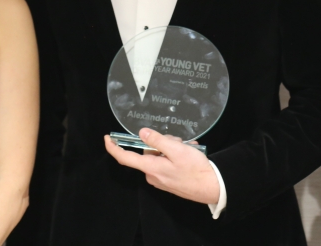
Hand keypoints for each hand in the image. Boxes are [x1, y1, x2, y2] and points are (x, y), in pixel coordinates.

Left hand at [104, 129, 219, 203]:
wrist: (212, 187)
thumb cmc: (195, 169)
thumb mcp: (177, 150)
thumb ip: (157, 140)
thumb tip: (141, 133)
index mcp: (151, 168)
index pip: (125, 158)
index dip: (114, 148)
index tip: (107, 138)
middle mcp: (152, 175)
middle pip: (149, 151)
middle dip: (162, 142)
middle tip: (180, 141)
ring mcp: (160, 179)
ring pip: (159, 155)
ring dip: (172, 148)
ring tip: (189, 148)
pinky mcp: (168, 181)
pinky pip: (166, 163)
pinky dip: (176, 156)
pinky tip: (190, 154)